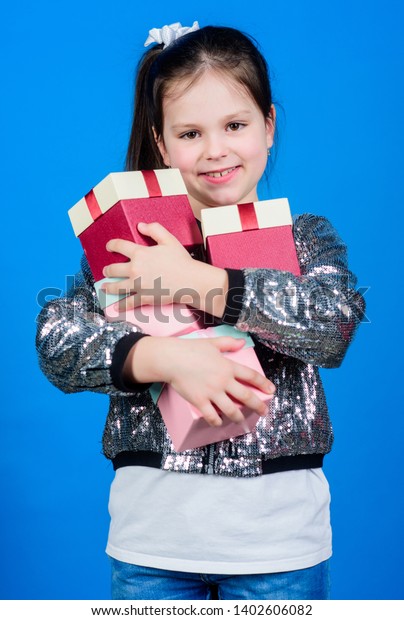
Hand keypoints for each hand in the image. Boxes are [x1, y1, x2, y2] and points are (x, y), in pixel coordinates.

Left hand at [102, 222, 228, 315]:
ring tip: (105, 287)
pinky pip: (128, 302)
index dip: (111, 245)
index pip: (119, 246)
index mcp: (140, 253)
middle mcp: (135, 269)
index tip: (109, 247)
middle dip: (107, 270)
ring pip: (116, 287)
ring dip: (108, 287)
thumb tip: (140, 225)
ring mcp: (137, 285)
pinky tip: (115, 307)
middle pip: (113, 269)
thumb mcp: (169, 240)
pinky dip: (120, 306)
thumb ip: (154, 229)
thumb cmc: (181, 261)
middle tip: (106, 270)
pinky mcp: (143, 297)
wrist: (190, 281)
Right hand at [126, 336, 275, 425]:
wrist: (171, 359)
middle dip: (258, 405)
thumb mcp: (212, 343)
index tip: (271, 390)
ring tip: (242, 421)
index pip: (251, 376)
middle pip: (246, 396)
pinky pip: (212, 415)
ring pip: (231, 410)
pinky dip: (217, 421)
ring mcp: (212, 392)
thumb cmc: (190, 349)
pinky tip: (219, 422)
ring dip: (239, 417)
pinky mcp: (200, 401)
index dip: (263, 384)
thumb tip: (242, 342)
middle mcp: (223, 381)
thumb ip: (228, 343)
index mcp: (228, 366)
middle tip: (264, 411)